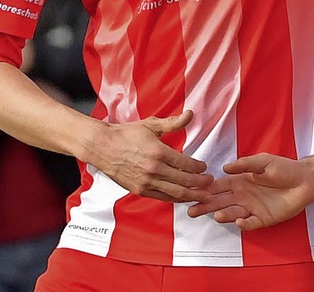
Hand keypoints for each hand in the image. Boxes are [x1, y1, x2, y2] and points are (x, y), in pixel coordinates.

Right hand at [87, 110, 212, 202]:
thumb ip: (173, 123)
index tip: (205, 167)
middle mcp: (154, 169)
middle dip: (200, 183)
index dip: (198, 167)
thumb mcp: (151, 125)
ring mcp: (146, 182)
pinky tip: (183, 198)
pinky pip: (162, 197)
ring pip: (175, 193)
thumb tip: (190, 114)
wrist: (103, 147)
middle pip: (184, 181)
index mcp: (158, 152)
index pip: (185, 164)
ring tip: (203, 196)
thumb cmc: (127, 134)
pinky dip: (175, 199)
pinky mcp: (139, 190)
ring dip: (191, 195)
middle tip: (210, 183)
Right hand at [188, 153, 313, 229]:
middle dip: (206, 206)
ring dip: (224, 214)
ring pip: (233, 213)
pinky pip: (251, 223)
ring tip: (216, 215)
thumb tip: (225, 167)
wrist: (305, 180)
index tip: (193, 191)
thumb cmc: (284, 168)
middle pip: (221, 202)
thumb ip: (245, 164)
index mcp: (241, 181)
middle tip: (191, 210)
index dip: (207, 188)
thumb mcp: (264, 161)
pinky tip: (240, 220)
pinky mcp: (264, 219)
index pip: (220, 186)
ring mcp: (252, 208)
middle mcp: (243, 196)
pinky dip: (244, 223)